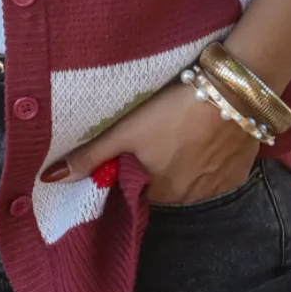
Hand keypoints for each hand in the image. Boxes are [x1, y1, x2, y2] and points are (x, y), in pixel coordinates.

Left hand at [40, 80, 258, 205]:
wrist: (232, 93)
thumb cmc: (172, 111)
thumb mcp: (125, 131)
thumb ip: (90, 157)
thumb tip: (50, 179)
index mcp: (157, 191)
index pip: (137, 186)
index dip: (134, 166)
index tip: (137, 145)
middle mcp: (188, 198)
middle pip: (165, 184)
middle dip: (160, 165)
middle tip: (162, 132)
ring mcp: (217, 187)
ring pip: (193, 179)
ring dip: (187, 163)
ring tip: (186, 131)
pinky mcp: (239, 173)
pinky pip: (220, 172)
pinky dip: (213, 159)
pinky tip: (210, 136)